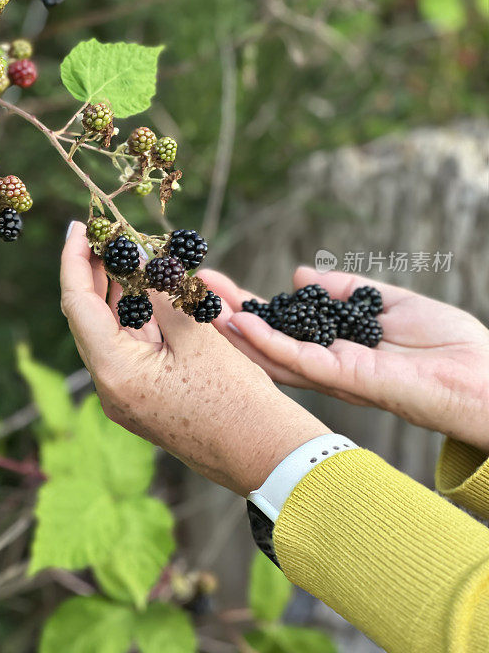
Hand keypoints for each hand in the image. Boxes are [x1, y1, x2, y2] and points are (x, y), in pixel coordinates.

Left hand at [60, 223, 328, 495]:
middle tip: (104, 233)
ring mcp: (126, 396)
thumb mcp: (197, 336)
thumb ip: (161, 293)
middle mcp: (110, 388)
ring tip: (123, 252)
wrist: (263, 454)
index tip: (80, 225)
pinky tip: (143, 290)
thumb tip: (137, 257)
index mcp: (115, 372)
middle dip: (94, 272)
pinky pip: (129, 349)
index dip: (74, 260)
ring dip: (115, 293)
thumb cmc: (236, 399)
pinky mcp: (143, 398)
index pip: (78, 304)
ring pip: (109, 333)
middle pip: (89, 318)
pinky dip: (134, 317)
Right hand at [202, 267, 488, 452]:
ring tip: (202, 306)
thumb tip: (299, 273)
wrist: (483, 377)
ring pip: (272, 353)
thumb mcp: (386, 302)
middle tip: (193, 291)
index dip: (249, 304)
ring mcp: (333, 373)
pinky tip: (239, 324)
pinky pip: (298, 360)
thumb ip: (344, 289)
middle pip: (267, 340)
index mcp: (335, 345)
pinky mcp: (346, 379)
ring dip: (235, 331)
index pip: (282, 324)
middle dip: (229, 316)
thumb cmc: (446, 343)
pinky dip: (266, 343)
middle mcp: (326, 362)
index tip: (217, 283)